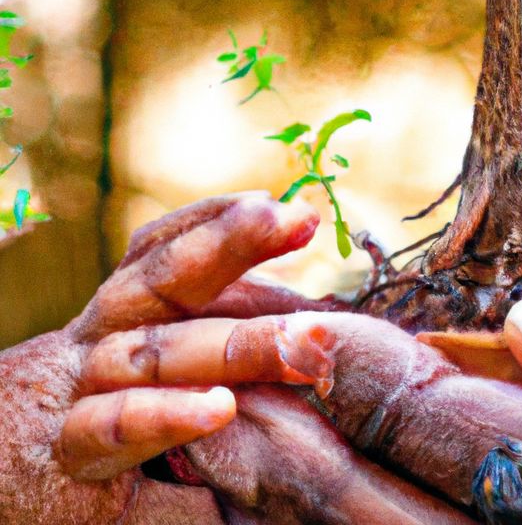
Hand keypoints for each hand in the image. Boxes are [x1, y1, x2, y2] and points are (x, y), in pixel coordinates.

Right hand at [0, 192, 326, 524]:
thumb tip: (316, 328)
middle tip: (300, 218)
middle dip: (236, 243)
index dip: (231, 223)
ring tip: (301, 335)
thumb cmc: (90, 421)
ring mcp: (81, 389)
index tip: (297, 209)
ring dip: (233, 342)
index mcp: (128, 310)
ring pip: (156, 350)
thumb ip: (221, 345)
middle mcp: (104, 335)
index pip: (175, 248)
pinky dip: (165, 415)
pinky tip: (218, 410)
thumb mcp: (152, 370)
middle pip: (169, 275)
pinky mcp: (65, 452)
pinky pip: (113, 424)